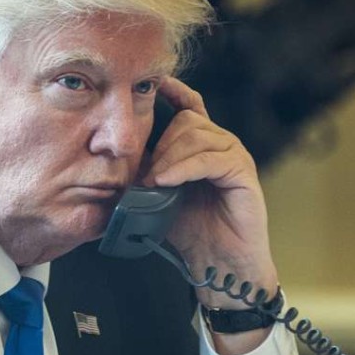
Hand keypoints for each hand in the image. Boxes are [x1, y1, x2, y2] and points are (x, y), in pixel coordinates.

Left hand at [142, 77, 277, 353]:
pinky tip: (168, 182)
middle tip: (144, 174)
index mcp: (202, 147)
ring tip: (153, 182)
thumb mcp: (157, 197)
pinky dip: (185, 167)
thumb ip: (142, 174)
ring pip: (198, 135)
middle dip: (161, 142)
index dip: (171, 92)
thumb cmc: (190, 234)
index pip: (190, 106)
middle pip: (188, 120)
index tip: (147, 86)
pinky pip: (212, 158)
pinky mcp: (244, 174)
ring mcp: (235, 158)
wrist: (219, 267)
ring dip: (169, 157)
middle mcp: (221, 146)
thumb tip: (110, 158)